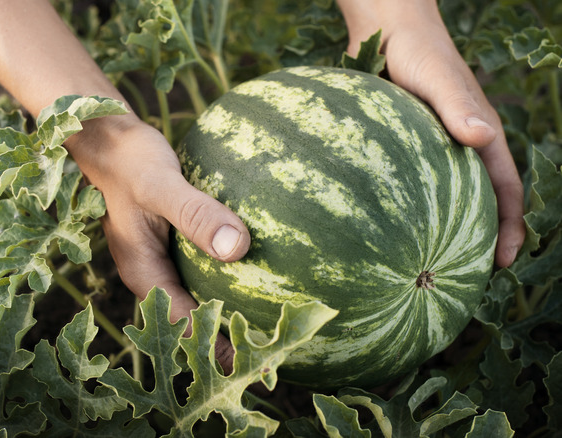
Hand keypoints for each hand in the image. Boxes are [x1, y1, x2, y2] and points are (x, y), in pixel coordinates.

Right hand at [67, 114, 250, 372]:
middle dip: (229, 341)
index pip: (183, 324)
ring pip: (201, 297)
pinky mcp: (179, 244)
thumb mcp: (160, 186)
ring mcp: (167, 260)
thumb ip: (195, 215)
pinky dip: (232, 278)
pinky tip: (269, 273)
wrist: (111, 140)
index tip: (254, 365)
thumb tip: (237, 249)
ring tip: (278, 327)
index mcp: (144, 273)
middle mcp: (155, 274)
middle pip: (194, 319)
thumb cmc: (131, 161)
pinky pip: (208, 269)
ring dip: (232, 313)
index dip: (217, 348)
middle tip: (275, 357)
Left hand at [338, 0, 525, 266]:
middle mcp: (457, 146)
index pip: (504, 188)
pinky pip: (411, 184)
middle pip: (476, 201)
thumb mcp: (438, 78)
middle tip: (465, 278)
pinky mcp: (402, 146)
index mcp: (478, 135)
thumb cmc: (415, 51)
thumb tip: (480, 137)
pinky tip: (385, 233)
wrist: (383, 29)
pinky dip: (408, 210)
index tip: (505, 262)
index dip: (510, 225)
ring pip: (443, 197)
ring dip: (442, 230)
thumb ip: (457, 105)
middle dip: (477, 239)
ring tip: (427, 267)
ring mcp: (430, 148)